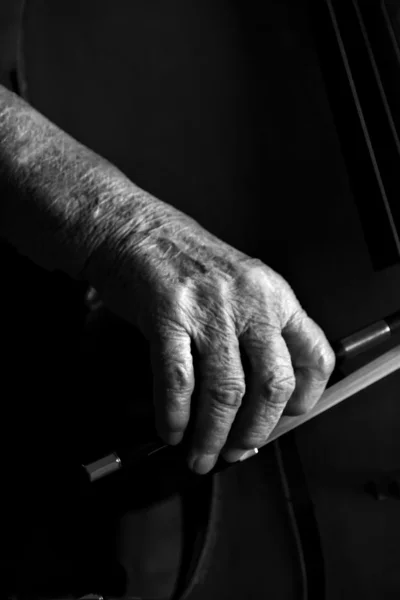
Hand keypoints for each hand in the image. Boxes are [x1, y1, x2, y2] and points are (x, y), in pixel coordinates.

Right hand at [83, 201, 334, 473]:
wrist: (135, 230)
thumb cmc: (185, 260)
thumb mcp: (240, 284)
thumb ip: (255, 331)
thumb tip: (255, 397)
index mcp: (275, 294)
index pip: (313, 354)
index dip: (306, 397)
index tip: (287, 417)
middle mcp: (249, 300)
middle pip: (272, 383)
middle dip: (255, 430)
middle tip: (237, 449)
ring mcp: (209, 307)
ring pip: (224, 391)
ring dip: (212, 435)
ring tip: (201, 454)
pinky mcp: (167, 315)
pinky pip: (178, 380)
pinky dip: (175, 415)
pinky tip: (172, 429)